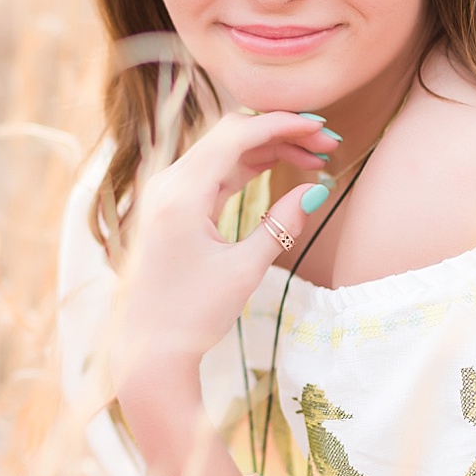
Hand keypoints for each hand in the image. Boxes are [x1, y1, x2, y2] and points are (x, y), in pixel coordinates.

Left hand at [109, 111, 331, 399]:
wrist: (148, 351)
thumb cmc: (192, 315)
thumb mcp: (244, 270)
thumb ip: (281, 224)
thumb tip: (317, 191)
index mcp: (180, 194)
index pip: (236, 135)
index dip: (283, 124)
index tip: (322, 127)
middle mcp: (167, 185)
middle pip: (230, 136)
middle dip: (280, 132)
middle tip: (326, 143)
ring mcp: (166, 195)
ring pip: (223, 152)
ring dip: (267, 149)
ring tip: (313, 158)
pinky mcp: (171, 209)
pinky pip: (212, 174)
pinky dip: (246, 168)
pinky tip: (280, 169)